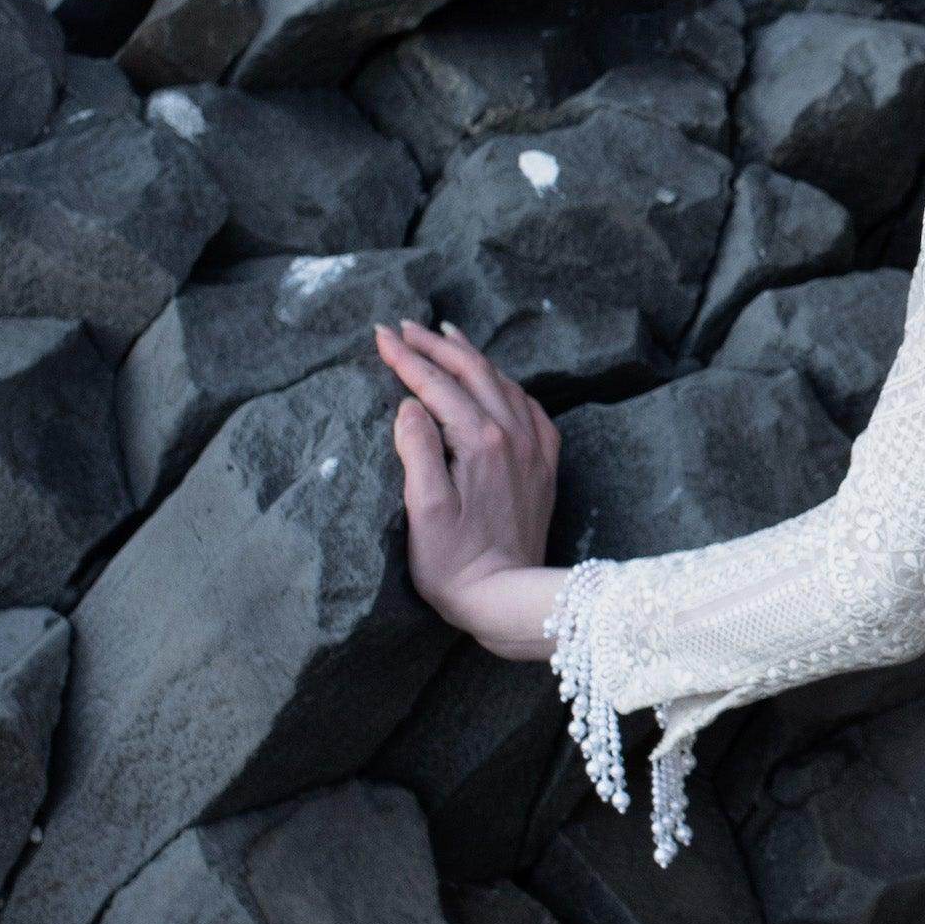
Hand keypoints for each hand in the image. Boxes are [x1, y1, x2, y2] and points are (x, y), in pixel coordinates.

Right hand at [374, 320, 561, 655]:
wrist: (509, 597)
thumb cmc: (455, 563)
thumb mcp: (423, 509)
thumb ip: (417, 450)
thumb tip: (409, 405)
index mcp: (480, 440)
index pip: (435, 384)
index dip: (405, 357)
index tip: (379, 335)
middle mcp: (514, 434)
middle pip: (472, 371)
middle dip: (436, 344)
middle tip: (405, 326)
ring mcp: (534, 448)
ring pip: (503, 382)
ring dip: (471, 356)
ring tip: (446, 336)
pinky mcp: (545, 465)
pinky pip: (528, 406)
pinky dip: (505, 383)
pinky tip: (495, 381)